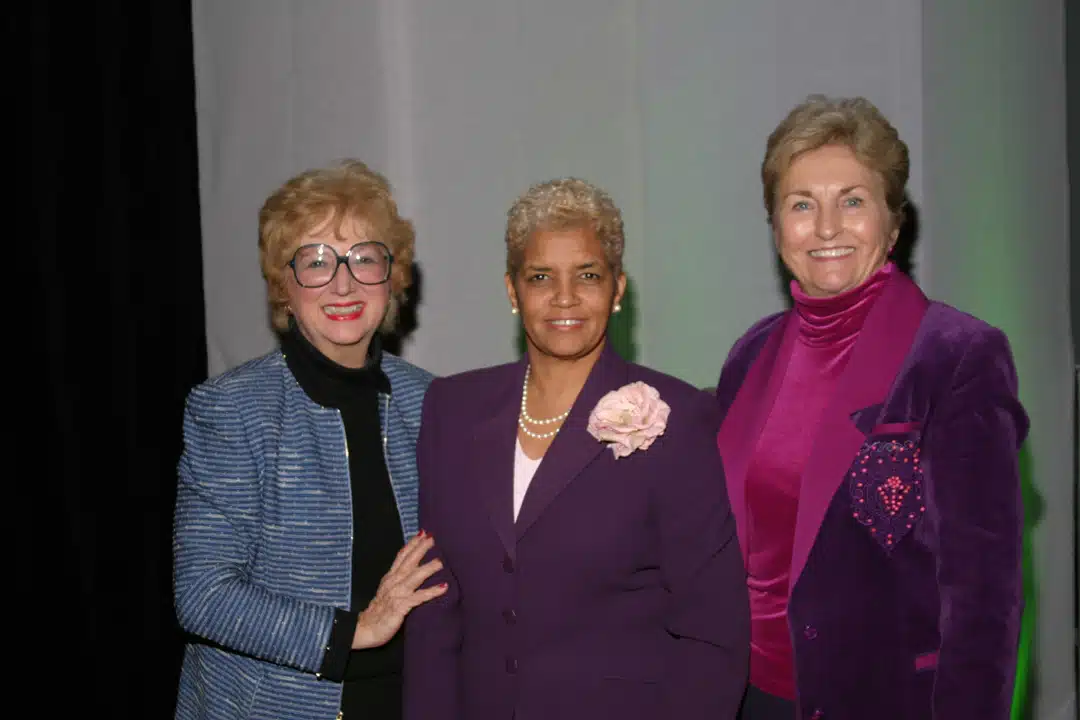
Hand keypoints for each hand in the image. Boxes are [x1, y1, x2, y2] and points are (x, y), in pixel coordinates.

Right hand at [352, 531, 446, 648]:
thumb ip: (398, 580)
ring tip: (441, 561)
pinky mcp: (401, 607)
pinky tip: (443, 587)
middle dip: (421, 548)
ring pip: (414, 577)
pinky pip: (419, 597)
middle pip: (408, 561)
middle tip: (433, 538)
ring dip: (428, 568)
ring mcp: (397, 594)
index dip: (412, 543)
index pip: (401, 556)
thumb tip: (411, 570)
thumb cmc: (379, 611)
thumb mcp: (387, 591)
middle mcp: (393, 582)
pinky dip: (432, 592)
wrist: (366, 629)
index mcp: (390, 577)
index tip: (423, 532)